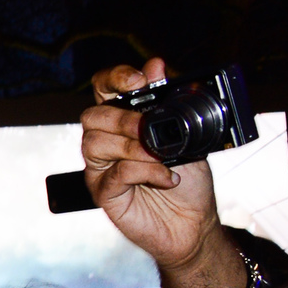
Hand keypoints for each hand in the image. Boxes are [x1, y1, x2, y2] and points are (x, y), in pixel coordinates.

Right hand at [81, 57, 246, 287]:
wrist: (193, 222)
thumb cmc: (189, 177)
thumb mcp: (189, 132)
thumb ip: (170, 99)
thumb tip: (156, 65)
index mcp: (124, 120)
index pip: (104, 89)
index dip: (114, 78)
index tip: (137, 80)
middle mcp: (107, 141)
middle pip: (94, 115)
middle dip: (124, 117)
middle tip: (150, 127)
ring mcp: (102, 168)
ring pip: (95, 143)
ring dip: (133, 146)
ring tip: (161, 156)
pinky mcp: (104, 193)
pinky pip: (115, 173)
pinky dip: (146, 172)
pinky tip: (167, 177)